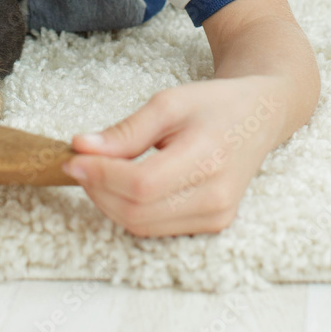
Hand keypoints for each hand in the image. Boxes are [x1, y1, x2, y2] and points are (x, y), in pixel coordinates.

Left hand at [62, 76, 287, 236]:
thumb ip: (125, 130)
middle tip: (78, 162)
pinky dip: (128, 209)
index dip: (101, 174)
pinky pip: (156, 228)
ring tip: (95, 171)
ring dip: (108, 202)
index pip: (141, 184)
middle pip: (137, 211)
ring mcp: (216, 217)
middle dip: (98, 189)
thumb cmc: (212, 104)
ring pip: (142, 226)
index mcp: (207, 160)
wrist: (258, 118)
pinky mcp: (211, 225)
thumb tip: (82, 147)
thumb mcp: (168, 103)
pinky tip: (118, 184)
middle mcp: (215, 198)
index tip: (72, 156)